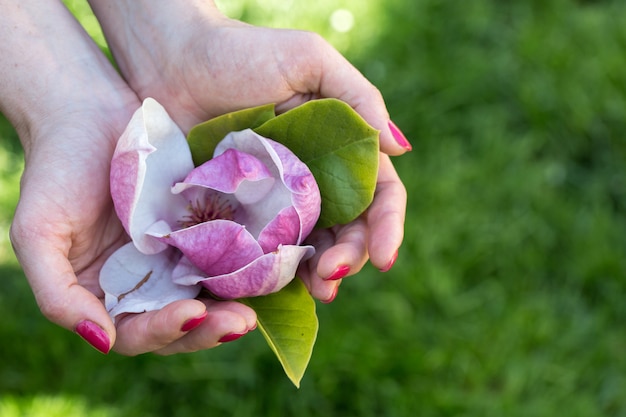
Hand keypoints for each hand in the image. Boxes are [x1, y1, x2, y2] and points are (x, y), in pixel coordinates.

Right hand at [2, 0, 255, 354]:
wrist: (88, 110)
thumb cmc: (56, 170)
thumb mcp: (38, 233)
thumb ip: (58, 295)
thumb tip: (102, 341)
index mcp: (109, 294)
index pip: (139, 333)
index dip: (165, 331)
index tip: (194, 313)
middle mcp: (148, 280)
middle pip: (184, 321)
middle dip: (212, 327)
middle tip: (243, 322)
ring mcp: (178, 253)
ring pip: (213, 291)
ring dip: (238, 301)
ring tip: (261, 300)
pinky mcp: (204, 223)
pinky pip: (229, 250)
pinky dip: (248, 262)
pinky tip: (270, 260)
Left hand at [89, 0, 408, 301]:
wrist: (171, 58)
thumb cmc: (242, 51)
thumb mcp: (310, 60)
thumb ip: (360, 99)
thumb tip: (400, 148)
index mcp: (338, 152)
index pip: (377, 195)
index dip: (386, 226)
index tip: (385, 256)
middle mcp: (312, 183)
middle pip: (347, 231)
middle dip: (350, 257)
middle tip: (334, 274)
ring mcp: (274, 203)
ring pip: (309, 250)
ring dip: (318, 275)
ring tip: (317, 289)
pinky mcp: (236, 215)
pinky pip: (260, 252)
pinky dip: (272, 273)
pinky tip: (274, 287)